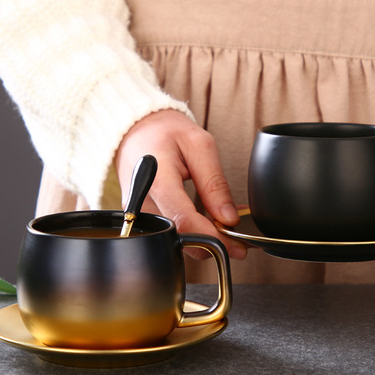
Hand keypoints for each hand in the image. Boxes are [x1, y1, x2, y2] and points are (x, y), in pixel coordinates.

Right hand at [114, 109, 246, 259]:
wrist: (137, 130)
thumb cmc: (165, 132)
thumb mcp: (200, 146)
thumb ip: (214, 183)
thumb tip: (229, 218)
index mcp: (157, 180)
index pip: (185, 221)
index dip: (214, 237)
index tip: (237, 243)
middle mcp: (142, 202)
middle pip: (181, 237)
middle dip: (213, 242)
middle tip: (237, 238)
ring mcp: (139, 213)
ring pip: (177, 240)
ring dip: (204, 238)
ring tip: (225, 226)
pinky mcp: (142, 219)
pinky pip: (171, 232)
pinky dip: (193, 231)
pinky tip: (209, 222)